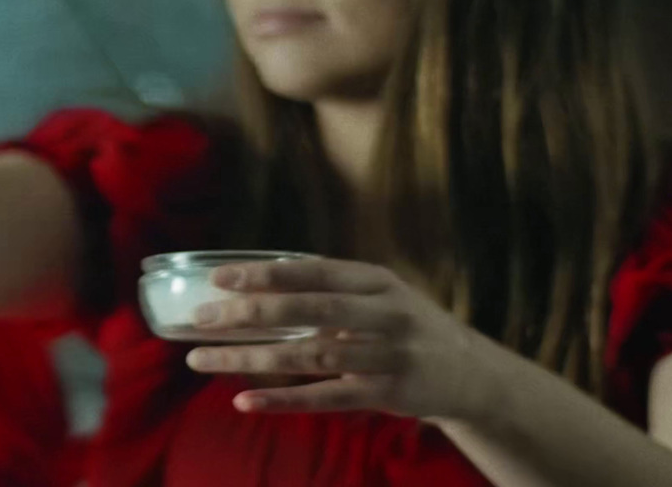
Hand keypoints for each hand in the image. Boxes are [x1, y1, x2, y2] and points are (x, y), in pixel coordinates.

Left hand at [183, 258, 511, 421]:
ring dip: (250, 359)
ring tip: (202, 360)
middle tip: (199, 319)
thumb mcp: (379, 297)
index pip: (313, 271)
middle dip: (249, 313)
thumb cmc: (406, 327)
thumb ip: (328, 290)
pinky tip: (244, 400)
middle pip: (308, 310)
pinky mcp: (388, 394)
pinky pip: (326, 398)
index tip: (218, 278)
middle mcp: (385, 314)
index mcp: (376, 281)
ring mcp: (389, 355)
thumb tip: (254, 284)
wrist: (472, 374)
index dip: (265, 273)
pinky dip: (282, 400)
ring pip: (308, 357)